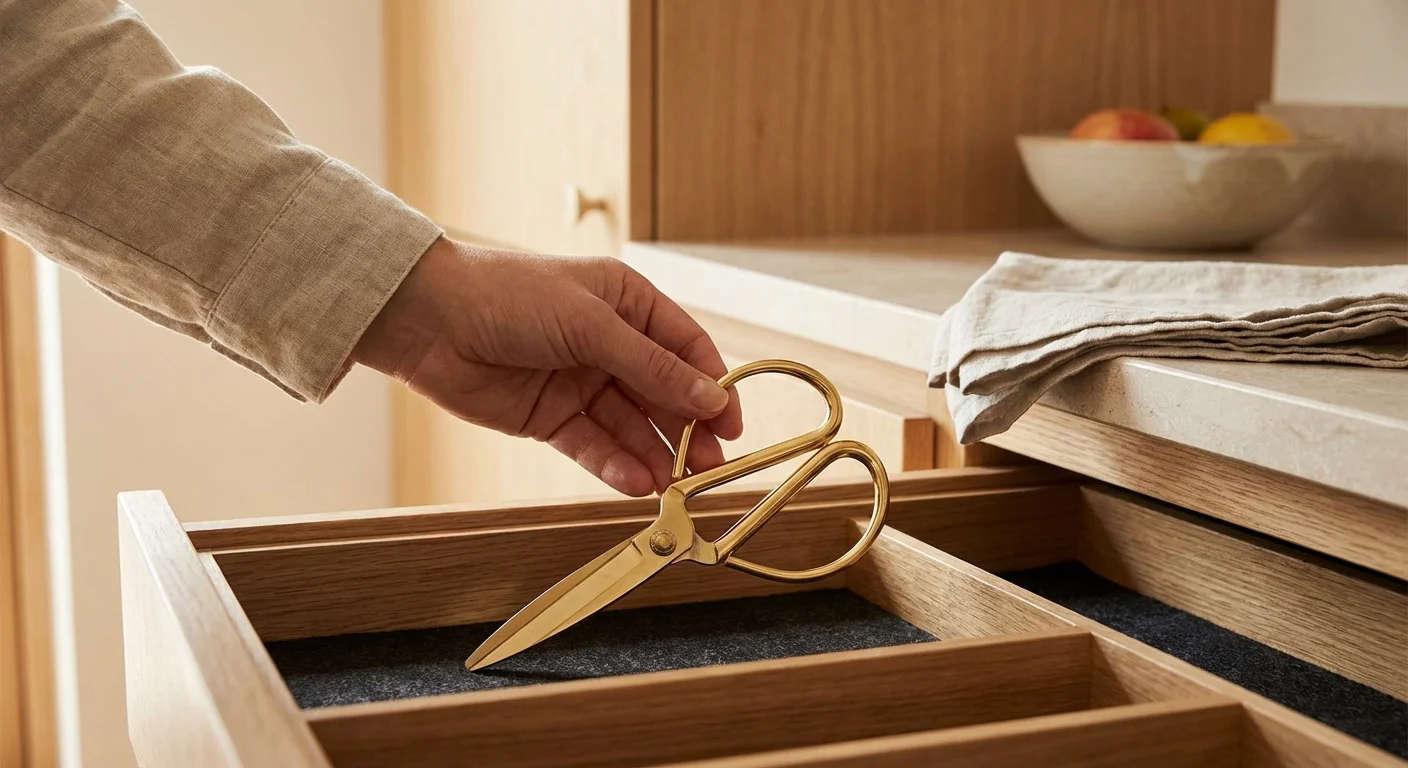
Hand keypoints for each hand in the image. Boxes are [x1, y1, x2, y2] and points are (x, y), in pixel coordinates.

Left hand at [352, 236, 744, 496]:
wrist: (430, 319)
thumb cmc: (507, 296)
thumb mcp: (591, 325)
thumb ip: (652, 367)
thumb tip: (709, 397)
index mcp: (627, 303)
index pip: (686, 349)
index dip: (713, 387)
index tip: (731, 425)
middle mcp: (610, 343)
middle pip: (664, 394)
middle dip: (687, 431)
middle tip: (707, 467)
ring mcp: (582, 383)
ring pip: (631, 426)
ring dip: (654, 455)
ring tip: (673, 485)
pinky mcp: (553, 418)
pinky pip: (594, 446)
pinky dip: (615, 465)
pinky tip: (635, 483)